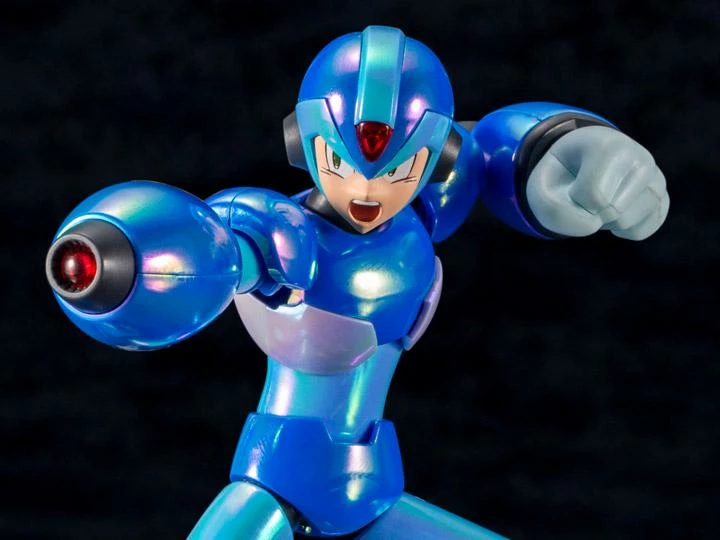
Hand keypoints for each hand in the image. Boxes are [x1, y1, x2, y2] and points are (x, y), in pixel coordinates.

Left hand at [526, 125, 669, 239]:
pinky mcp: (662, 200)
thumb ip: (554, 211)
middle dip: (588, 211)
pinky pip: (641, 231)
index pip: (593, 195)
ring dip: (603, 221)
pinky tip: (613, 210)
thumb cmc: (561, 177)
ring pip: (626, 222)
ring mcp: (656, 179)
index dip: (574, 199)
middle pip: (610, 210)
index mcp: (610, 145)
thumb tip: (591, 226)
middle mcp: (641, 158)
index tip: (573, 181)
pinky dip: (620, 230)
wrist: (581, 165)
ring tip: (599, 198)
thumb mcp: (540, 190)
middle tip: (585, 192)